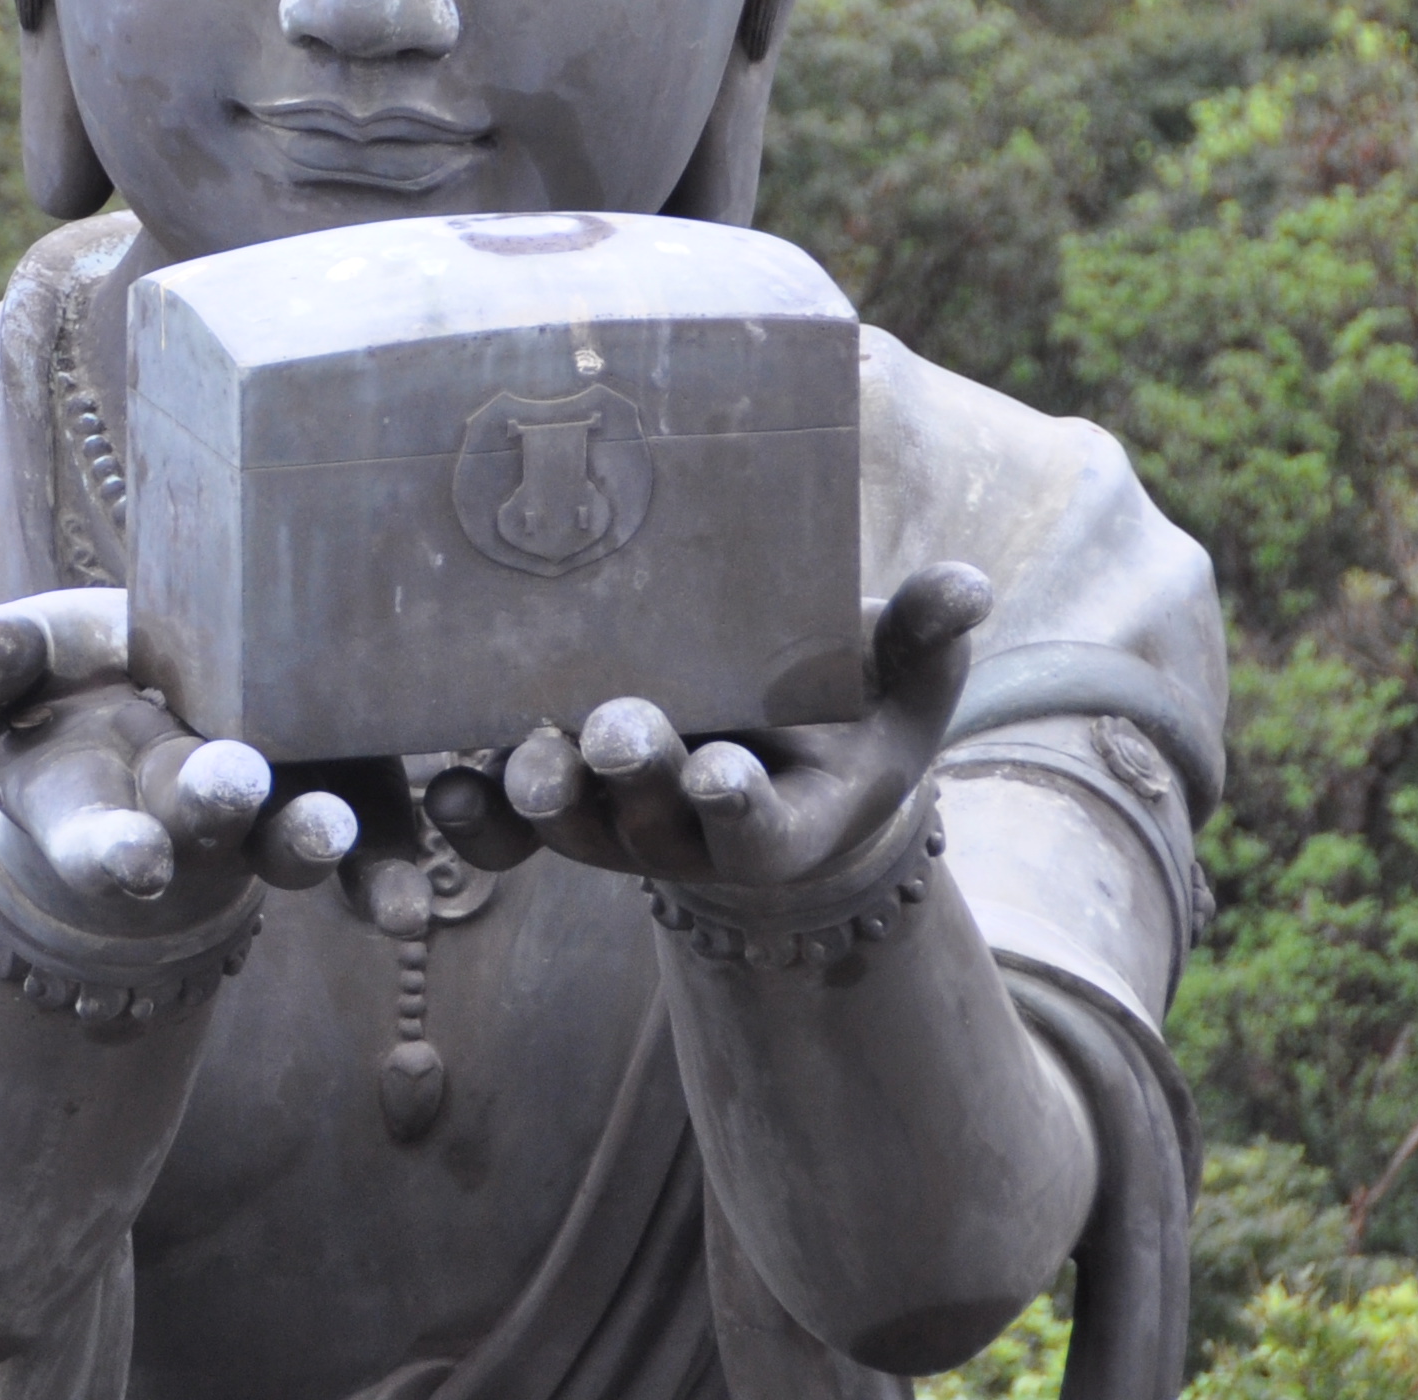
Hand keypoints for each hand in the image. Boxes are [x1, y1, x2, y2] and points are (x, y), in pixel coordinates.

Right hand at [0, 589, 367, 910]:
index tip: (135, 862)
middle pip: (203, 823)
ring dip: (310, 837)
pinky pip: (370, 817)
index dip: (113, 854)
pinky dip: (388, 855)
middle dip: (216, 806)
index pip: (98, 843)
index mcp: (90, 810)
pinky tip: (405, 892)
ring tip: (331, 828)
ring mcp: (260, 809)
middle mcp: (180, 821)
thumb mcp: (0, 681)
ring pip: (288, 834)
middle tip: (233, 780)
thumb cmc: (49, 687)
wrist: (133, 697)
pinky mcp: (334, 779)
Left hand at [446, 563, 991, 895]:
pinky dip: (474, 814)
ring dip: (539, 791)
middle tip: (616, 725)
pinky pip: (501, 824)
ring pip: (566, 820)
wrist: (766, 746)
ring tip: (520, 754)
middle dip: (631, 773)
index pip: (757, 826)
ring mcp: (607, 823)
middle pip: (647, 816)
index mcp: (777, 820)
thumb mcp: (898, 682)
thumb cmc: (846, 710)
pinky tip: (445, 787)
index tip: (724, 772)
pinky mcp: (545, 802)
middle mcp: (683, 834)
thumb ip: (926, 638)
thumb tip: (972, 583)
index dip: (738, 804)